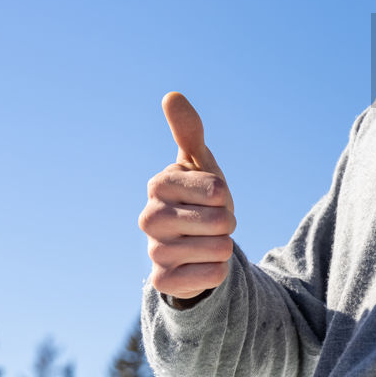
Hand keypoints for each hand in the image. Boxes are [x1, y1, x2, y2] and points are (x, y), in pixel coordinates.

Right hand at [138, 92, 236, 300]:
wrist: (191, 246)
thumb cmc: (198, 197)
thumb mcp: (200, 164)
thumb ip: (188, 130)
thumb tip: (172, 95)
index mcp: (159, 185)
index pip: (218, 190)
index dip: (224, 195)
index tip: (210, 197)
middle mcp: (149, 217)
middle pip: (222, 221)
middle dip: (227, 222)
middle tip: (209, 222)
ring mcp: (153, 251)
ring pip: (220, 249)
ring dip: (223, 247)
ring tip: (205, 242)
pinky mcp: (163, 281)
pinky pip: (213, 276)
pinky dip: (217, 271)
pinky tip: (199, 265)